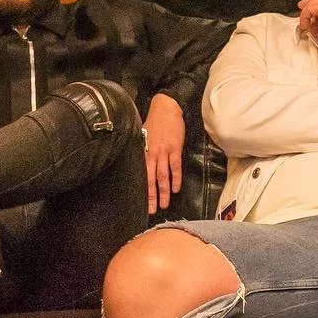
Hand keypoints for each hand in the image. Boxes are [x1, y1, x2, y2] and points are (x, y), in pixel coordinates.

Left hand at [143, 92, 184, 213]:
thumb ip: (144, 151)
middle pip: (151, 179)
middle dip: (151, 196)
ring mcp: (164, 152)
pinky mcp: (175, 148)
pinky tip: (175, 189)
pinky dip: (175, 178)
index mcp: (144, 152)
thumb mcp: (144, 135)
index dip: (143, 190)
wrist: (167, 107)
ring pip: (162, 176)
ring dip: (163, 192)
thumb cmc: (155, 121)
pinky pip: (175, 167)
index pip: (142, 175)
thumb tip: (143, 164)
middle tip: (152, 210)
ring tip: (164, 204)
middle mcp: (152, 154)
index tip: (142, 202)